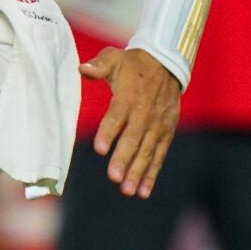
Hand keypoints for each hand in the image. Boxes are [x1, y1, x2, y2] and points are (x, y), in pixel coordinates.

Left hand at [81, 46, 181, 197]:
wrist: (167, 64)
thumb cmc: (133, 64)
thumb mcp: (115, 58)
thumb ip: (99, 65)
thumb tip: (83, 68)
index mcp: (129, 96)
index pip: (117, 116)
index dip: (109, 132)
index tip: (100, 149)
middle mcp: (145, 112)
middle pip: (134, 138)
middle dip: (124, 159)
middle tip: (115, 178)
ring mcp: (158, 124)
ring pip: (148, 151)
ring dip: (138, 172)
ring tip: (128, 190)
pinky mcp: (166, 131)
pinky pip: (160, 154)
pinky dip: (152, 173)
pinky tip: (143, 191)